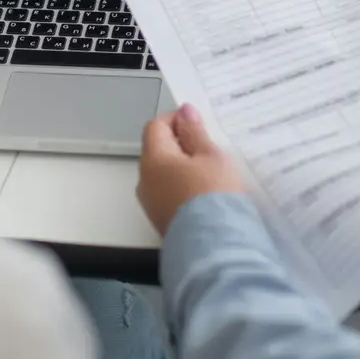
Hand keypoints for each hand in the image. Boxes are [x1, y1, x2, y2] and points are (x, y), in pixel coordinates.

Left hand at [137, 104, 243, 235]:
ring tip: (209, 172)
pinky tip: (203, 193)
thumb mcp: (211, 156)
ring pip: (162, 174)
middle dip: (179, 144)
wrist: (214, 246)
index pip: (155, 126)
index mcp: (153, 159)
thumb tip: (184, 112)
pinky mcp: (161, 220)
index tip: (198, 123)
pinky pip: (168, 194)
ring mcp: (150, 203)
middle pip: (157, 150)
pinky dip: (181, 187)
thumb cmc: (214, 195)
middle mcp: (145, 180)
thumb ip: (195, 132)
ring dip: (181, 167)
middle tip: (208, 148)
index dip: (176, 120)